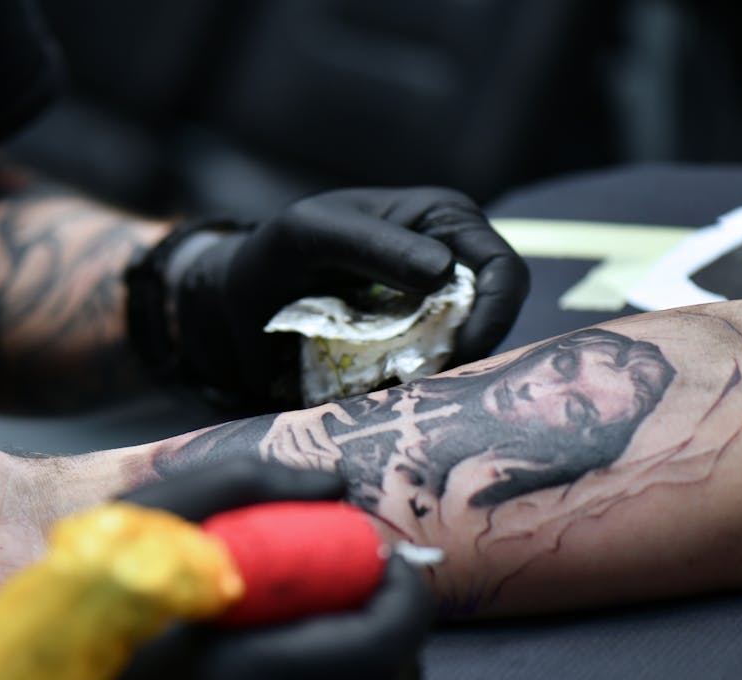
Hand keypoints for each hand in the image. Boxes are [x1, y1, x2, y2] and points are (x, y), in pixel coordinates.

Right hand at [0, 459, 434, 679]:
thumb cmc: (66, 631)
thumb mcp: (132, 532)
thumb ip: (237, 491)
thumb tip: (334, 487)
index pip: (381, 636)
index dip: (395, 586)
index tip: (371, 553)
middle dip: (383, 620)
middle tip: (341, 585)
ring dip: (362, 666)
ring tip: (303, 630)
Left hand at [130, 187, 527, 406]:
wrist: (237, 302)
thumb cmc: (274, 252)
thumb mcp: (312, 233)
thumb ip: (374, 245)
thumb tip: (443, 272)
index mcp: (444, 221)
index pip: (504, 272)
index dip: (493, 315)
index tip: (457, 352)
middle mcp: (452, 268)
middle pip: (495, 324)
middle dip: (466, 355)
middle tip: (419, 380)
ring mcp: (434, 316)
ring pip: (467, 359)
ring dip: (436, 380)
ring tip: (389, 387)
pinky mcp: (411, 356)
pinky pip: (431, 382)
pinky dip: (410, 394)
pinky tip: (378, 396)